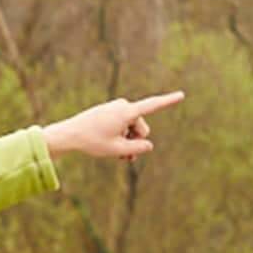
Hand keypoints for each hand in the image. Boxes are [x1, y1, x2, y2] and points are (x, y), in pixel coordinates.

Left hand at [42, 91, 184, 159]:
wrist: (69, 134)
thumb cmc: (92, 141)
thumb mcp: (117, 150)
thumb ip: (137, 148)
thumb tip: (149, 145)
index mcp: (127, 112)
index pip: (152, 106)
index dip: (168, 101)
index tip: (182, 95)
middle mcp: (123, 106)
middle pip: (141, 127)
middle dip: (136, 141)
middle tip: (125, 156)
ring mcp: (116, 108)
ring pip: (132, 128)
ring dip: (128, 141)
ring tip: (118, 154)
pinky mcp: (110, 112)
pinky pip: (123, 125)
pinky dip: (121, 136)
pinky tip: (112, 146)